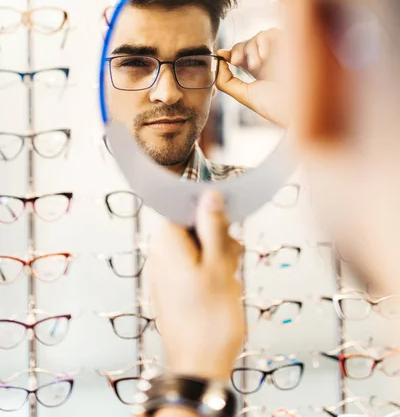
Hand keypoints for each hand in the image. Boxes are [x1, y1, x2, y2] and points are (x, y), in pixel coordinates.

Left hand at [148, 191, 244, 380]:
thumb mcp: (218, 265)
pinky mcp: (174, 290)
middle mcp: (160, 256)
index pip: (184, 209)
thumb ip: (213, 227)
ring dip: (218, 259)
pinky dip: (211, 274)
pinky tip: (222, 291)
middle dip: (217, 239)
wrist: (199, 368)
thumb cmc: (209, 321)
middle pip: (193, 228)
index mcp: (166, 244)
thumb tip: (210, 195)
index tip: (227, 225)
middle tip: (230, 260)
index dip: (208, 214)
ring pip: (198, 249)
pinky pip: (195, 269)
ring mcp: (166, 274)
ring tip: (228, 281)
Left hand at [216, 28, 287, 126]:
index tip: (220, 54)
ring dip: (250, 48)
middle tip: (236, 61)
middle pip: (247, 44)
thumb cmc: (276, 107)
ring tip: (255, 64)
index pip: (242, 56)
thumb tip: (218, 61)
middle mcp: (271, 61)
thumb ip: (226, 82)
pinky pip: (272, 32)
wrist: (300, 109)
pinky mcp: (291, 45)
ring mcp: (281, 52)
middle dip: (238, 50)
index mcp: (261, 73)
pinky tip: (264, 55)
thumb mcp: (245, 96)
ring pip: (257, 37)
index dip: (230, 53)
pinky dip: (263, 40)